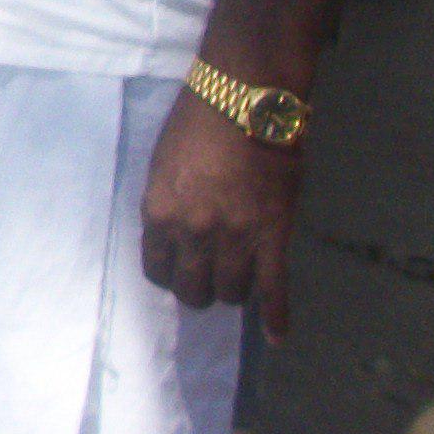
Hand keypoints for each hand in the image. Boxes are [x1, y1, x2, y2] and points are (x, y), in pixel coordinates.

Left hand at [141, 80, 303, 336]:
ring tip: (240, 284)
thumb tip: (173, 230)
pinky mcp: (274, 236)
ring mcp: (235, 238)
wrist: (245, 98)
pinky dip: (277, 317)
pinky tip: (277, 336)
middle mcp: (192, 233)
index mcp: (159, 212)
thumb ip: (166, 202)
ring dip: (234, 292)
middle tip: (210, 280)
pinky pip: (274, 289)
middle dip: (200, 289)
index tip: (179, 270)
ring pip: (231, 293)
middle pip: (192, 289)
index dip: (168, 274)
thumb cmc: (200, 120)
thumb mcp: (163, 163)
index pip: (155, 268)